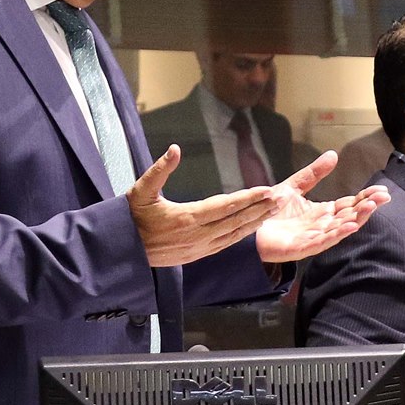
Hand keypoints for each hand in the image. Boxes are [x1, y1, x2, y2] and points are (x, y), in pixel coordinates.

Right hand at [128, 145, 283, 267]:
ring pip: (235, 234)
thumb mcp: (140, 190)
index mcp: (186, 217)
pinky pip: (226, 243)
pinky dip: (242, 234)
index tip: (267, 190)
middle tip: (280, 199)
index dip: (248, 198)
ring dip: (255, 222)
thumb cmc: (132, 217)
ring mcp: (200, 247)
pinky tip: (253, 227)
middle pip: (236, 221)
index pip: (225, 206)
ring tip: (273, 211)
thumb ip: (159, 169)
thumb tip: (175, 149)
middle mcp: (198, 235)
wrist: (124, 251)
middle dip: (260, 209)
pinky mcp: (198, 254)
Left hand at [254, 154, 389, 262]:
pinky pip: (322, 242)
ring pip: (339, 229)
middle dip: (366, 207)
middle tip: (383, 197)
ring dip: (356, 219)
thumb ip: (313, 174)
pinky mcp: (300, 248)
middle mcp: (320, 226)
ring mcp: (312, 238)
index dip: (365, 197)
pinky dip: (337, 234)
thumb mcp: (293, 187)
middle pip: (348, 216)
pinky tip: (350, 226)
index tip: (381, 190)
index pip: (348, 204)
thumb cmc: (269, 210)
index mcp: (321, 213)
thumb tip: (333, 155)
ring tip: (370, 208)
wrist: (246, 225)